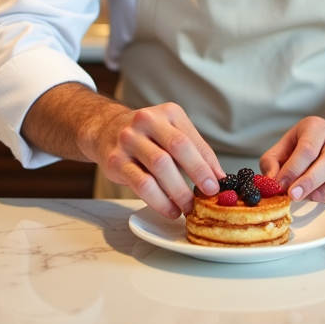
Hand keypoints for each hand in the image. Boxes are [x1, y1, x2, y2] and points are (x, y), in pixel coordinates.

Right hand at [91, 102, 224, 219]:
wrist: (105, 129)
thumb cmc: (146, 135)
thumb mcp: (171, 132)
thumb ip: (194, 151)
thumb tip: (218, 178)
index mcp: (168, 113)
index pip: (192, 139)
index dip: (208, 163)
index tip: (219, 184)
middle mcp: (147, 121)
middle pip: (178, 147)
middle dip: (197, 173)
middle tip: (208, 195)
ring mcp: (129, 140)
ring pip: (160, 166)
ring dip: (178, 191)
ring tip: (188, 208)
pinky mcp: (116, 161)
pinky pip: (141, 184)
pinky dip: (159, 201)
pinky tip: (170, 210)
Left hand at [259, 115, 324, 204]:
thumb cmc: (305, 145)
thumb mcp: (285, 145)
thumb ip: (272, 161)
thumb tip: (271, 181)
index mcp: (316, 128)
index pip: (307, 149)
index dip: (293, 169)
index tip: (281, 184)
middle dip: (309, 182)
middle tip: (293, 195)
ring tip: (309, 198)